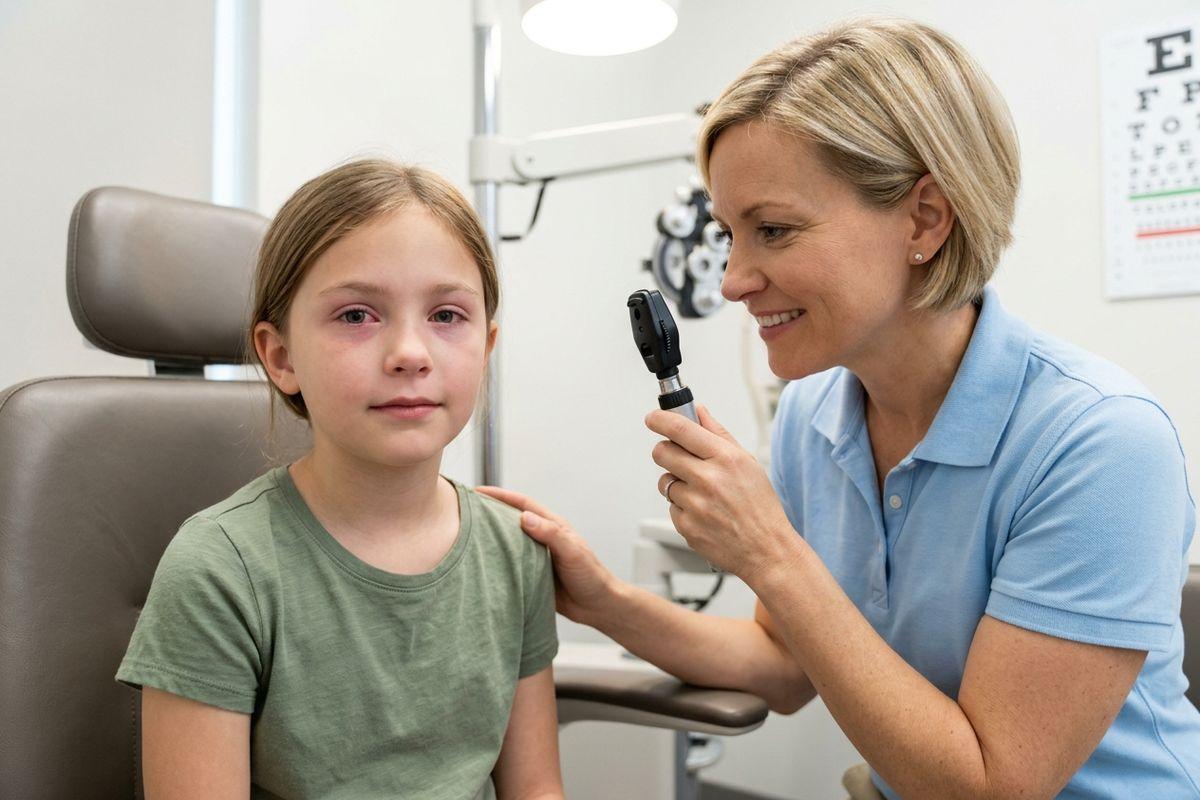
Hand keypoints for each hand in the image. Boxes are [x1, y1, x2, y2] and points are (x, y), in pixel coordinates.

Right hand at [474, 486, 618, 626]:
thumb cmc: (590, 577)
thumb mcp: (572, 552)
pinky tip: (480, 562)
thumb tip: (524, 517)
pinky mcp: (531, 574)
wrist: (597, 607)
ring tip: (463, 533)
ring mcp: (535, 556)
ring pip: (508, 541)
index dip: (501, 496)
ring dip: (490, 535)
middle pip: (511, 520)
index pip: (522, 505)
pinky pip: (509, 563)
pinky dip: (496, 559)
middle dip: (490, 512)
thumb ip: (551, 534)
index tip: (478, 492)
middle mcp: (541, 538)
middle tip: (463, 509)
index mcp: (552, 526)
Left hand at [647, 405, 797, 579]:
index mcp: (725, 458)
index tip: (652, 418)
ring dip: (677, 483)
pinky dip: (682, 507)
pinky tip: (704, 513)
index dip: (660, 420)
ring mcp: (694, 504)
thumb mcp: (747, 463)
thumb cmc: (759, 506)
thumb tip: (698, 411)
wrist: (766, 550)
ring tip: (702, 494)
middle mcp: (708, 479)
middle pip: (662, 452)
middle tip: (677, 457)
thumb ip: (719, 434)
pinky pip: (671, 506)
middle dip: (665, 451)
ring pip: (665, 481)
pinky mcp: (685, 526)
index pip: (680, 429)